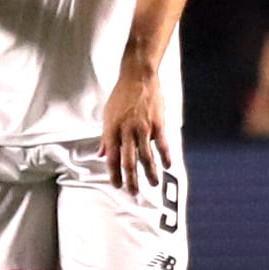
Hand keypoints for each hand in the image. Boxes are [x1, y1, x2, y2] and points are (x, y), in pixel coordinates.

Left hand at [100, 67, 169, 192]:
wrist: (138, 77)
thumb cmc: (122, 95)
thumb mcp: (108, 115)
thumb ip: (105, 137)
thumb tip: (101, 153)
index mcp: (112, 130)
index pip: (112, 158)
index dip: (114, 174)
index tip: (117, 185)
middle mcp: (126, 132)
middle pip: (128, 162)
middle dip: (131, 180)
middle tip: (134, 192)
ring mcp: (142, 128)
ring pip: (146, 157)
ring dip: (150, 173)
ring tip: (153, 184)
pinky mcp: (157, 124)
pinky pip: (162, 145)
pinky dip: (165, 157)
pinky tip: (167, 166)